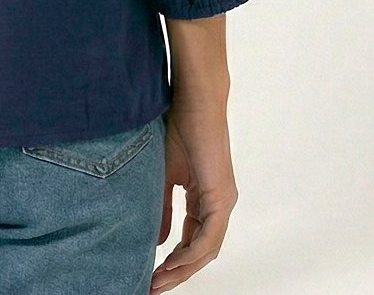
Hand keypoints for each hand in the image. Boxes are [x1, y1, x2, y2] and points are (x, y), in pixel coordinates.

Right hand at [149, 99, 238, 290]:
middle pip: (200, 251)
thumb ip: (163, 207)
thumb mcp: (163, 174)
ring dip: (182, 269)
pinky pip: (208, 237)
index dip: (173, 260)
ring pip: (206, 250)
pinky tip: (171, 262)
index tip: (150, 273)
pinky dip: (190, 253)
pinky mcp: (221, 196)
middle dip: (177, 272)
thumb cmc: (178, 126)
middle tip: (152, 287)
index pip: (191, 240)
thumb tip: (160, 241)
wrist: (194, 99)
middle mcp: (219, 204)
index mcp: (206, 197)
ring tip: (158, 281)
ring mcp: (223, 201)